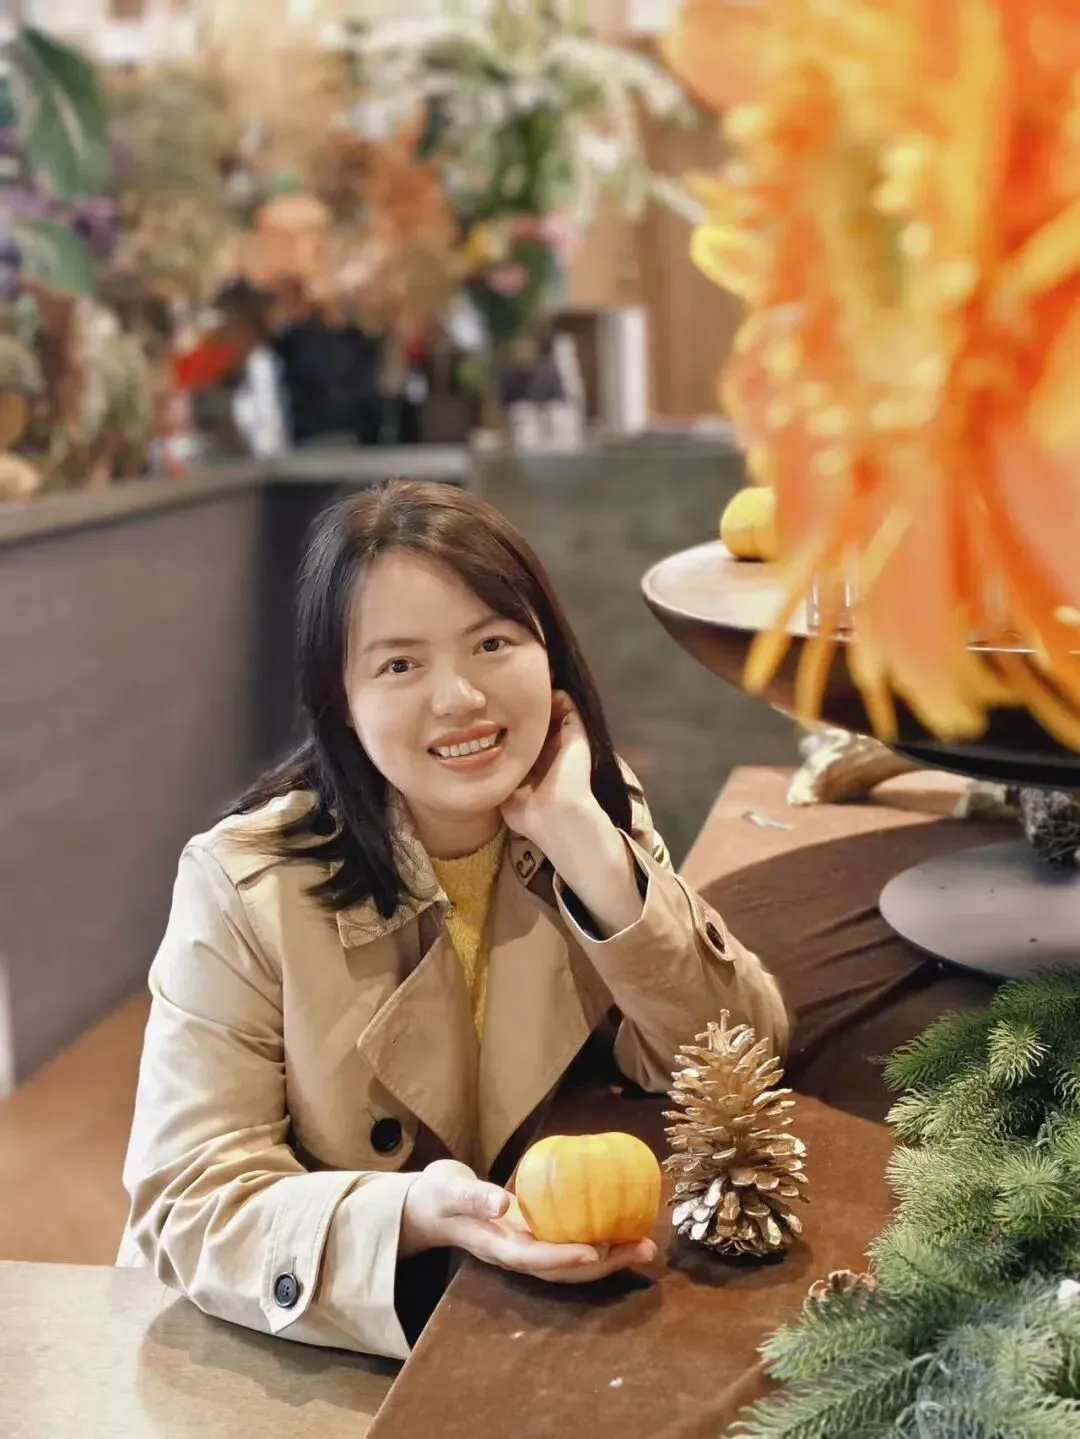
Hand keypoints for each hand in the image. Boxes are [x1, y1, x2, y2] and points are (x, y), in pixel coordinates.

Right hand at [400, 1159, 655, 1283]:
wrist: (431, 1205)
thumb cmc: (438, 1196)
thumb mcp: (449, 1191)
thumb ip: (472, 1196)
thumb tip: (502, 1201)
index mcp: (497, 1248)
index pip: (535, 1260)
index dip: (565, 1260)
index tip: (595, 1253)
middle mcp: (518, 1254)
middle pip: (565, 1270)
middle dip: (605, 1264)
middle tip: (644, 1248)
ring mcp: (528, 1248)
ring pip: (573, 1262)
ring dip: (610, 1257)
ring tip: (644, 1244)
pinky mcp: (535, 1236)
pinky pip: (570, 1242)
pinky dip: (597, 1238)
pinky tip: (622, 1224)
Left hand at [500, 691, 598, 851]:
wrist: (558, 817)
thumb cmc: (530, 813)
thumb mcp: (507, 794)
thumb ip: (498, 776)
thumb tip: (477, 763)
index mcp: (537, 767)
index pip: (523, 740)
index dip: (508, 726)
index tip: (489, 711)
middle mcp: (551, 751)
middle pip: (537, 722)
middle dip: (521, 707)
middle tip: (502, 688)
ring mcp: (565, 741)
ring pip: (553, 711)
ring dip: (537, 697)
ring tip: (517, 681)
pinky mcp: (576, 732)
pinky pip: (567, 704)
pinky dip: (554, 694)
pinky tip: (532, 687)